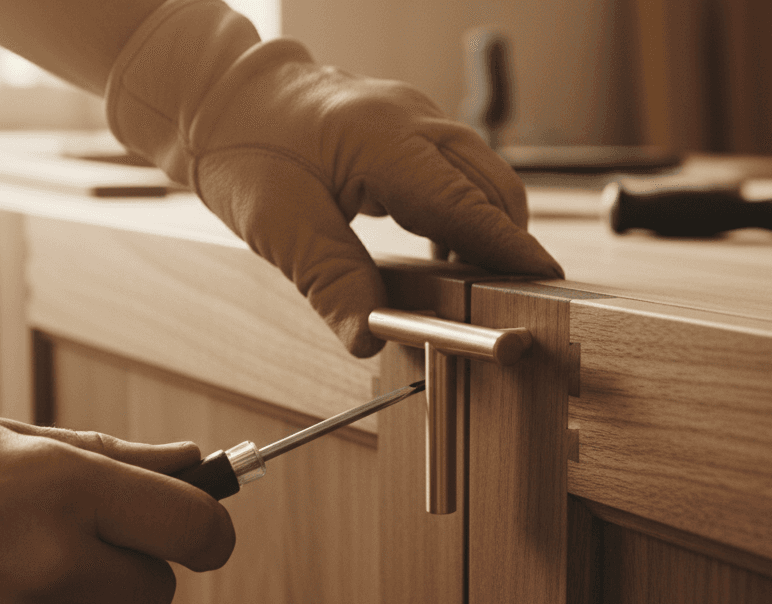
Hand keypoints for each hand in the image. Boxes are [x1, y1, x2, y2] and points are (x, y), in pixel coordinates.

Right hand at [0, 416, 232, 603]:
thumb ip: (115, 458)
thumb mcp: (10, 440)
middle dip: (131, 570)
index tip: (200, 533)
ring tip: (2, 573)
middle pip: (157, 592)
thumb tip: (192, 461)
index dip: (209, 531)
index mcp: (69, 491)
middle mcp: (54, 565)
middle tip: (73, 545)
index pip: (198, 528)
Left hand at [107, 0, 563, 356]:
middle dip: (509, 245)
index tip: (545, 284)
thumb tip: (369, 340)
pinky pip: (460, 171)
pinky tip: (445, 252)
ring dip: (488, 230)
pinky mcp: (413, 128)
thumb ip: (330, 281)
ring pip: (483, 178)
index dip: (509, 249)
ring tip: (474, 287)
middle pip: (492, 188)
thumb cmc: (246, 149)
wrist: (226, 96)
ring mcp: (417, 118)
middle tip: (511, 302)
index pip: (466, 204)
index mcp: (383, 141)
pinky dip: (467, 214)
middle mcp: (413, 121)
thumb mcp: (278, 224)